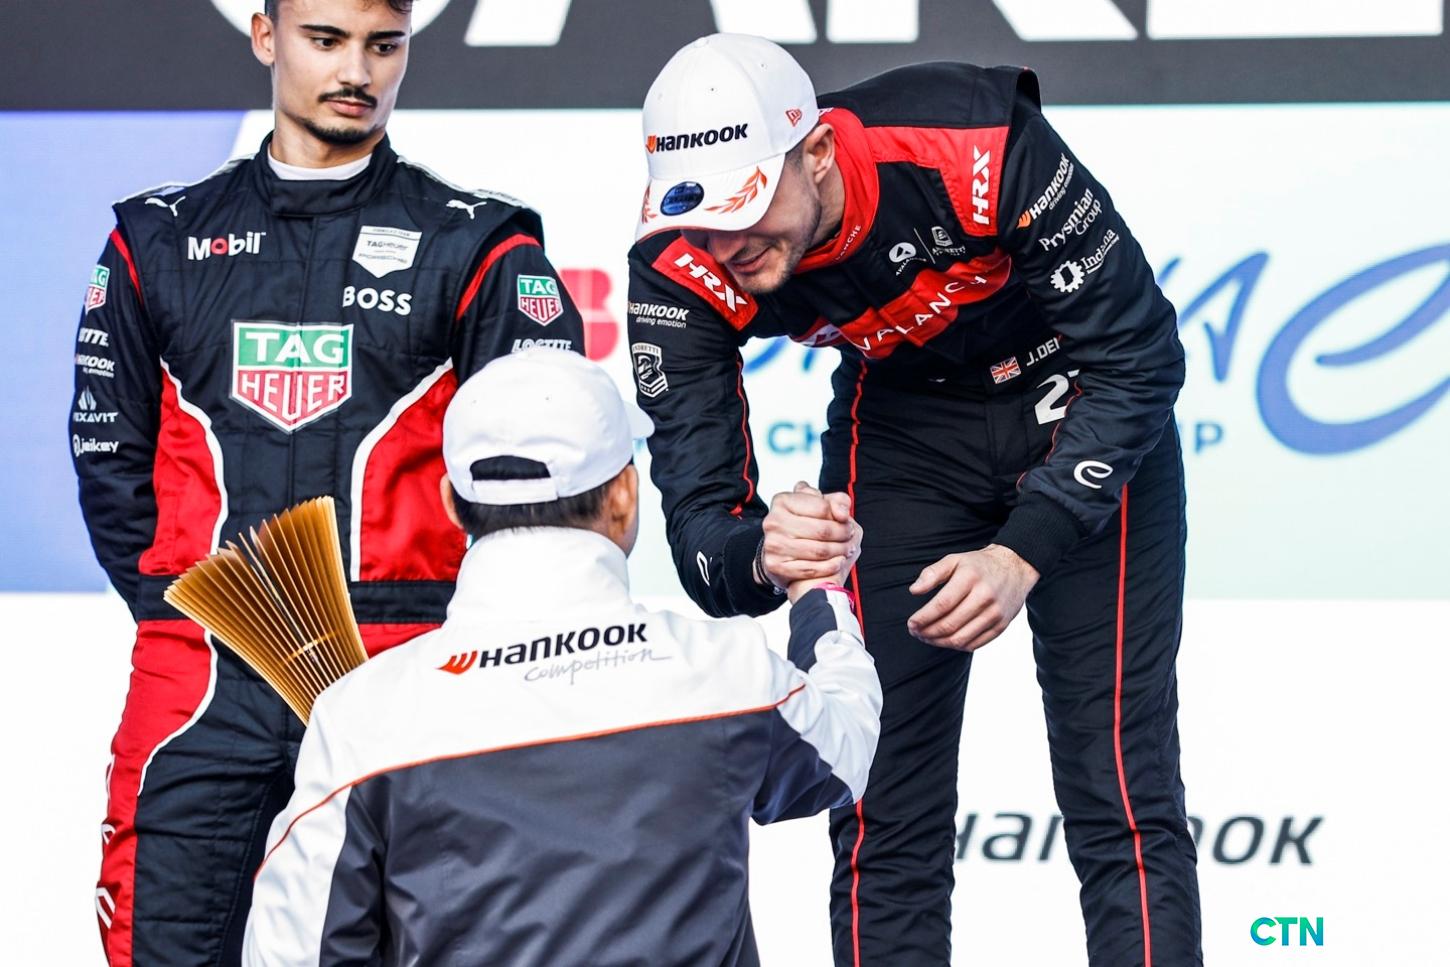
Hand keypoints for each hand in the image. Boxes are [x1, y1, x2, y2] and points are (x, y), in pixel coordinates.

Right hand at [759, 481, 861, 594]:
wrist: (781, 551)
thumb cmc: (802, 525)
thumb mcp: (819, 505)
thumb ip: (837, 501)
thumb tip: (842, 513)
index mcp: (782, 501)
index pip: (822, 507)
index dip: (840, 516)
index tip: (847, 521)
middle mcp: (774, 522)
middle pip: (823, 530)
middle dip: (843, 535)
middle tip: (850, 537)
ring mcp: (773, 545)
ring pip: (820, 551)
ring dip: (840, 551)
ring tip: (847, 549)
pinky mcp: (776, 566)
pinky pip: (812, 569)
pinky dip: (830, 567)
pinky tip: (837, 562)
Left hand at [906, 544, 1038, 650]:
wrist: (1016, 567)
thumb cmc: (979, 565)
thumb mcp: (955, 559)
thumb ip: (932, 573)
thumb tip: (914, 591)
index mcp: (970, 578)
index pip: (941, 605)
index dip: (923, 618)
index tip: (911, 623)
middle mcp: (985, 597)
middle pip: (950, 624)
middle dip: (927, 632)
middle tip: (916, 632)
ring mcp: (995, 613)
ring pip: (961, 638)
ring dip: (939, 642)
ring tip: (927, 637)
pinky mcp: (1001, 625)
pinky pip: (975, 644)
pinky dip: (956, 646)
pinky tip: (945, 640)